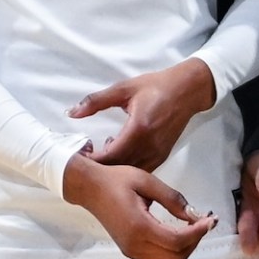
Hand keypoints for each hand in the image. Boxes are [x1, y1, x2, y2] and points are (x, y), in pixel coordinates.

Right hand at [63, 154, 214, 258]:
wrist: (89, 188)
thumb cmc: (116, 180)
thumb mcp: (147, 181)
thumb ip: (173, 199)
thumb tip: (194, 214)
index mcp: (139, 226)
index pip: (177, 241)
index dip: (197, 233)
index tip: (209, 220)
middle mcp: (135, 245)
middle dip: (194, 243)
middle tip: (202, 224)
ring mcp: (132, 251)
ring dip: (184, 251)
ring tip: (191, 230)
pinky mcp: (130, 251)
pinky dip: (173, 253)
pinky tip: (177, 235)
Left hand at [73, 59, 217, 170]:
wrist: (187, 90)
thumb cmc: (156, 86)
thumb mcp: (123, 89)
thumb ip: (95, 101)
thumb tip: (71, 113)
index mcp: (138, 129)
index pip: (110, 156)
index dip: (92, 160)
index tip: (79, 154)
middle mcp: (149, 146)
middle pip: (119, 168)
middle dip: (100, 166)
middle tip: (85, 156)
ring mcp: (157, 154)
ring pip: (130, 172)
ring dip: (113, 168)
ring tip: (100, 153)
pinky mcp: (162, 156)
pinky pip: (141, 170)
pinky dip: (126, 167)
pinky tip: (118, 153)